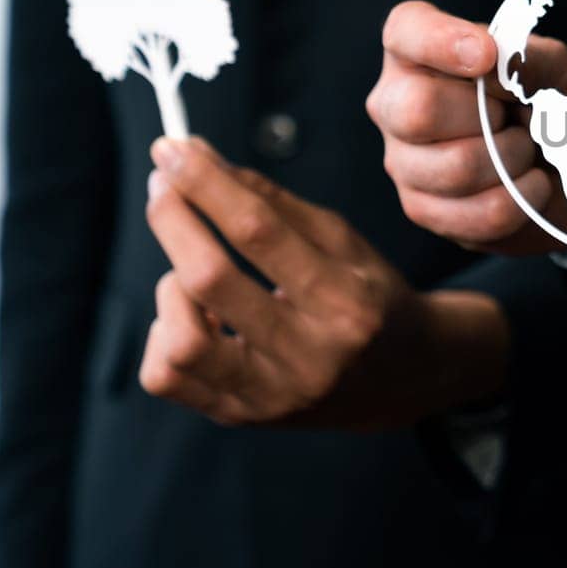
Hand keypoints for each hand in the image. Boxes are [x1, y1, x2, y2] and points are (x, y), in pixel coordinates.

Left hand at [140, 137, 508, 427]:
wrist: (404, 377)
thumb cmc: (370, 295)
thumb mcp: (341, 239)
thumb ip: (270, 202)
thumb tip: (196, 159)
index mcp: (347, 300)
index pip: (259, 232)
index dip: (205, 184)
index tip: (171, 150)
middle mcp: (311, 355)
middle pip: (210, 280)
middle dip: (173, 220)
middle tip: (162, 185)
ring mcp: (273, 395)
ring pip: (181, 341)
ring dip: (172, 288)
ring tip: (193, 273)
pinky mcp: (241, 418)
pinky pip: (166, 377)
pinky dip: (165, 334)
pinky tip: (196, 317)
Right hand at [366, 0, 566, 253]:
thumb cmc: (566, 110)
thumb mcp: (565, 74)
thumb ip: (531, 58)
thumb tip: (493, 60)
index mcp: (425, 49)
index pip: (406, 31)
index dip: (440, 42)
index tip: (487, 55)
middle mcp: (399, 100)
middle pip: (417, 109)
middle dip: (490, 118)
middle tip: (517, 118)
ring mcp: (404, 159)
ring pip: (453, 167)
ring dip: (513, 162)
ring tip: (528, 152)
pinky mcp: (423, 209)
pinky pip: (470, 214)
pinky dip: (518, 201)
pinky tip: (528, 187)